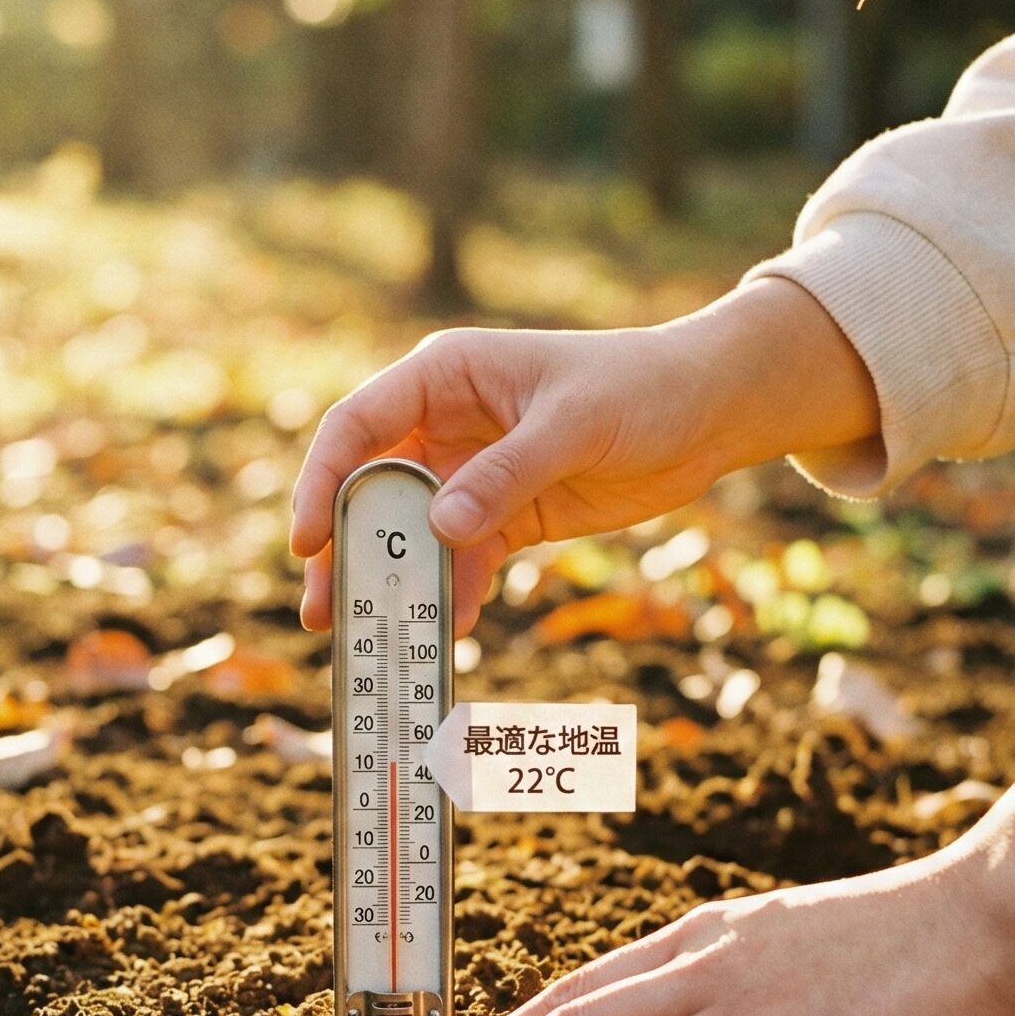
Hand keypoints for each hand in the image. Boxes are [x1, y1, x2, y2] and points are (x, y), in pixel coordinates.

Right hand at [289, 275, 876, 633]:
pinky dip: (456, 594)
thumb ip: (505, 475)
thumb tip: (439, 529)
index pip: (359, 426)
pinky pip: (464, 560)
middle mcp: (445, 424)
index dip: (324, 482)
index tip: (306, 542)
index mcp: (444, 377)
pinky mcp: (506, 515)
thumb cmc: (640, 387)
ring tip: (369, 638)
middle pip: (372, 491)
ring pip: (412, 535)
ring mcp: (473, 474)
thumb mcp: (574, 424)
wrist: (708, 410)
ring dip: (393, 585)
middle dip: (346, 551)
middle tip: (321, 611)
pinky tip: (453, 629)